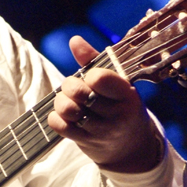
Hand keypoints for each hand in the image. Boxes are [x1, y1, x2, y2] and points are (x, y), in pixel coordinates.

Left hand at [48, 36, 162, 172]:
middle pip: (79, 93)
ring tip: (67, 100)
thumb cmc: (120, 105)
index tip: (92, 78)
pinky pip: (60, 126)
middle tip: (73, 87)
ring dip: (61, 101)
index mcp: (127, 94)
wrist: (131, 146)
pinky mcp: (86, 142)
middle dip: (69, 86)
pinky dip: (56, 117)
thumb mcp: (117, 83)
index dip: (89, 75)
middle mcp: (116, 114)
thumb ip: (94, 60)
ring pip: (68, 110)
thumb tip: (74, 40)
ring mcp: (101, 131)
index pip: (99, 78)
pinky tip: (64, 115)